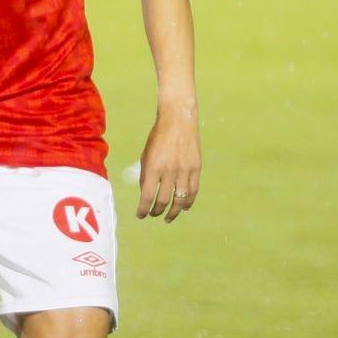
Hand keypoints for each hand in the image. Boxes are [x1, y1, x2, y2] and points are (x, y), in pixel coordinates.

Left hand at [137, 100, 201, 221]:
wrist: (178, 120)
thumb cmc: (158, 137)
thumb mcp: (146, 155)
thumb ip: (146, 175)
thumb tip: (146, 194)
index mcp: (153, 167)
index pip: (147, 196)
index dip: (143, 209)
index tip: (141, 215)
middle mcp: (169, 171)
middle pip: (163, 201)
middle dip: (157, 211)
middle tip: (153, 215)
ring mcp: (184, 170)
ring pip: (180, 199)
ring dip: (173, 212)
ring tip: (168, 217)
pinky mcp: (196, 168)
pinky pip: (193, 190)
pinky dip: (189, 202)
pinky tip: (184, 208)